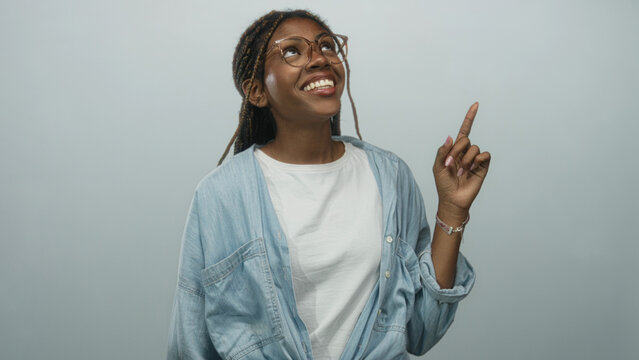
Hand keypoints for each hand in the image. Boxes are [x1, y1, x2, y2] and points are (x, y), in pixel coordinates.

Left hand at [433, 102, 490, 219]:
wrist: (452, 199)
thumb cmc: (443, 184)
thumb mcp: (437, 167)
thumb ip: (442, 151)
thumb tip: (450, 137)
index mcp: (455, 150)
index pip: (464, 130)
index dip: (469, 118)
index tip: (476, 105)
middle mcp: (466, 152)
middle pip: (465, 139)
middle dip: (456, 151)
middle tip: (450, 164)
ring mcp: (475, 159)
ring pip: (474, 148)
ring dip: (465, 160)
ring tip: (461, 172)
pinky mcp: (483, 166)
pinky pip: (484, 155)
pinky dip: (477, 161)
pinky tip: (471, 170)